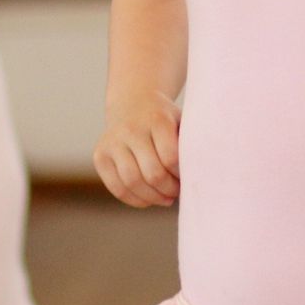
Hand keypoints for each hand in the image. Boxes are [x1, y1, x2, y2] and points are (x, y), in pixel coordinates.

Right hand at [94, 92, 180, 207]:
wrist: (134, 105)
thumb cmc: (166, 121)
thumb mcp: (182, 122)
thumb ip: (191, 145)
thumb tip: (204, 176)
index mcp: (157, 119)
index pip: (170, 157)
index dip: (180, 174)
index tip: (187, 176)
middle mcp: (131, 129)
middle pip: (152, 173)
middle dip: (169, 189)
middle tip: (177, 192)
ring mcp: (112, 142)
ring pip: (132, 183)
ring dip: (153, 198)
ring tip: (165, 198)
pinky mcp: (100, 156)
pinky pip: (117, 188)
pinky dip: (135, 200)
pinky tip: (149, 199)